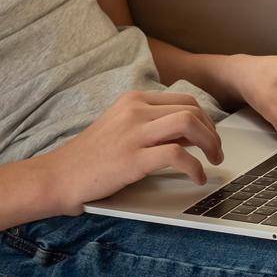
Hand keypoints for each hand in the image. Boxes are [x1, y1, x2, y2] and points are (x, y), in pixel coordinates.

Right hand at [42, 90, 224, 215]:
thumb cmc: (90, 157)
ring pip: (189, 124)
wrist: (60, 175)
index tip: (210, 136)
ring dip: (210, 144)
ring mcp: (134, 133)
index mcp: (133, 100)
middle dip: (212, 131)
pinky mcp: (133, 158)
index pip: (184, 99)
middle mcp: (135, 110)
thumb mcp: (120, 128)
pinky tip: (197, 178)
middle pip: (192, 109)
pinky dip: (195, 167)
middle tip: (216, 152)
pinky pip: (177, 155)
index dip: (206, 119)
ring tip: (213, 161)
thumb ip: (151, 126)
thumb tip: (190, 135)